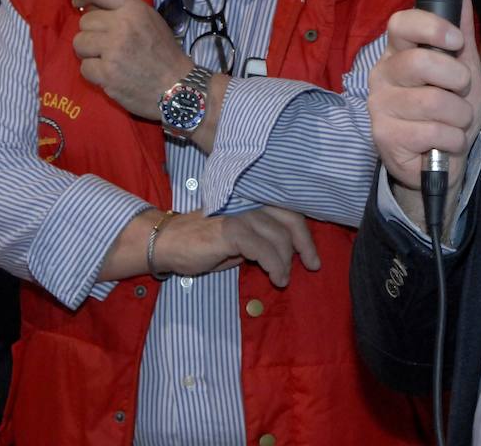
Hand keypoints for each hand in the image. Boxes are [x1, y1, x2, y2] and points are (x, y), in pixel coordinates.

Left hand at [71, 0, 194, 119]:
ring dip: (89, 53)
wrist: (178, 89)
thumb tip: (91, 7)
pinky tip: (110, 75)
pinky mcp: (106, 73)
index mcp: (135, 9)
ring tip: (108, 60)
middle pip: (85, 21)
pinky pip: (84, 67)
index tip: (78, 2)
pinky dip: (94, 73)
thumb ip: (124, 12)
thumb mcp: (151, 21)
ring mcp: (113, 49)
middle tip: (108, 46)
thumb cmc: (165, 55)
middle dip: (92, 33)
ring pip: (79, 43)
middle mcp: (122, 25)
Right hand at [156, 206, 320, 287]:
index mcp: (252, 201)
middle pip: (290, 219)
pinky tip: (275, 276)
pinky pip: (263, 249)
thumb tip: (286, 252)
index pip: (288, 211)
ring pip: (279, 236)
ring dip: (285, 262)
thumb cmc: (202, 244)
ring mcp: (239, 214)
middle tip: (312, 265)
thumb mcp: (239, 240)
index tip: (312, 257)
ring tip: (281, 278)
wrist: (167, 243)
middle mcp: (249, 202)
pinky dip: (274, 265)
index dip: (304, 234)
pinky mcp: (230, 229)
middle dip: (305, 245)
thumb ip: (261, 239)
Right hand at [368, 0, 480, 192]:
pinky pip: (432, 131)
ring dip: (459, 116)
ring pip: (433, 101)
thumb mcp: (463, 70)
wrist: (441, 162)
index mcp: (398, 52)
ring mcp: (379, 105)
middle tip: (460, 91)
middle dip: (456, 79)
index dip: (431, 27)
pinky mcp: (383, 135)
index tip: (456, 41)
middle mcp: (382, 74)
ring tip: (454, 122)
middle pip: (421, 62)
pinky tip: (445, 142)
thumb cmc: (449, 111)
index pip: (400, 23)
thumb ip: (461, 34)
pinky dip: (452, 139)